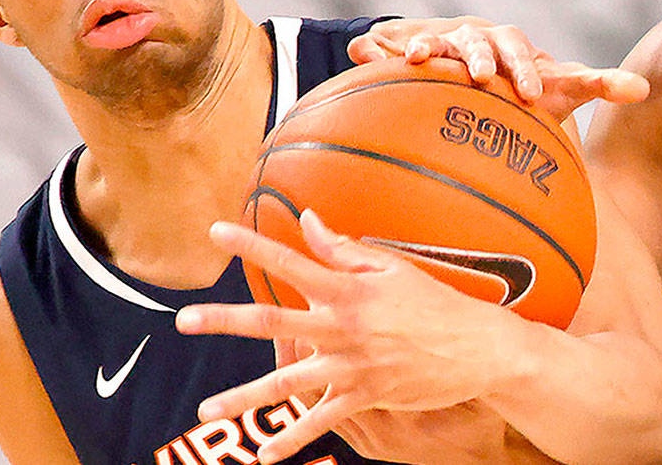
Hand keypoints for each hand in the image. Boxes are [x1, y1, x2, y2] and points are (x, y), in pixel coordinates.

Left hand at [176, 214, 522, 463]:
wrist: (479, 348)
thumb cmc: (437, 302)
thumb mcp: (393, 267)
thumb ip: (345, 249)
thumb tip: (310, 220)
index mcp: (348, 290)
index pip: (291, 262)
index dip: (252, 246)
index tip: (216, 232)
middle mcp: (342, 328)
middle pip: (272, 323)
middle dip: (224, 321)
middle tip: (183, 319)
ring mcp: (351, 367)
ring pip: (286, 384)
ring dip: (243, 398)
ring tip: (205, 411)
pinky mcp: (364, 398)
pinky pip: (319, 423)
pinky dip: (291, 441)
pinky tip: (263, 456)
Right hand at [349, 17, 648, 121]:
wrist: (476, 66)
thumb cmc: (522, 82)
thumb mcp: (558, 86)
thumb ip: (598, 83)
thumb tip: (644, 87)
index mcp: (512, 46)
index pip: (523, 51)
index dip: (527, 70)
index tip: (531, 95)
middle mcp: (477, 39)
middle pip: (480, 41)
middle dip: (480, 57)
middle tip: (481, 78)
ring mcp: (442, 43)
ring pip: (436, 41)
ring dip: (427, 47)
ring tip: (416, 60)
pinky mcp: (411, 49)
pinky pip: (394, 46)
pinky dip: (381, 49)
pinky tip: (365, 54)